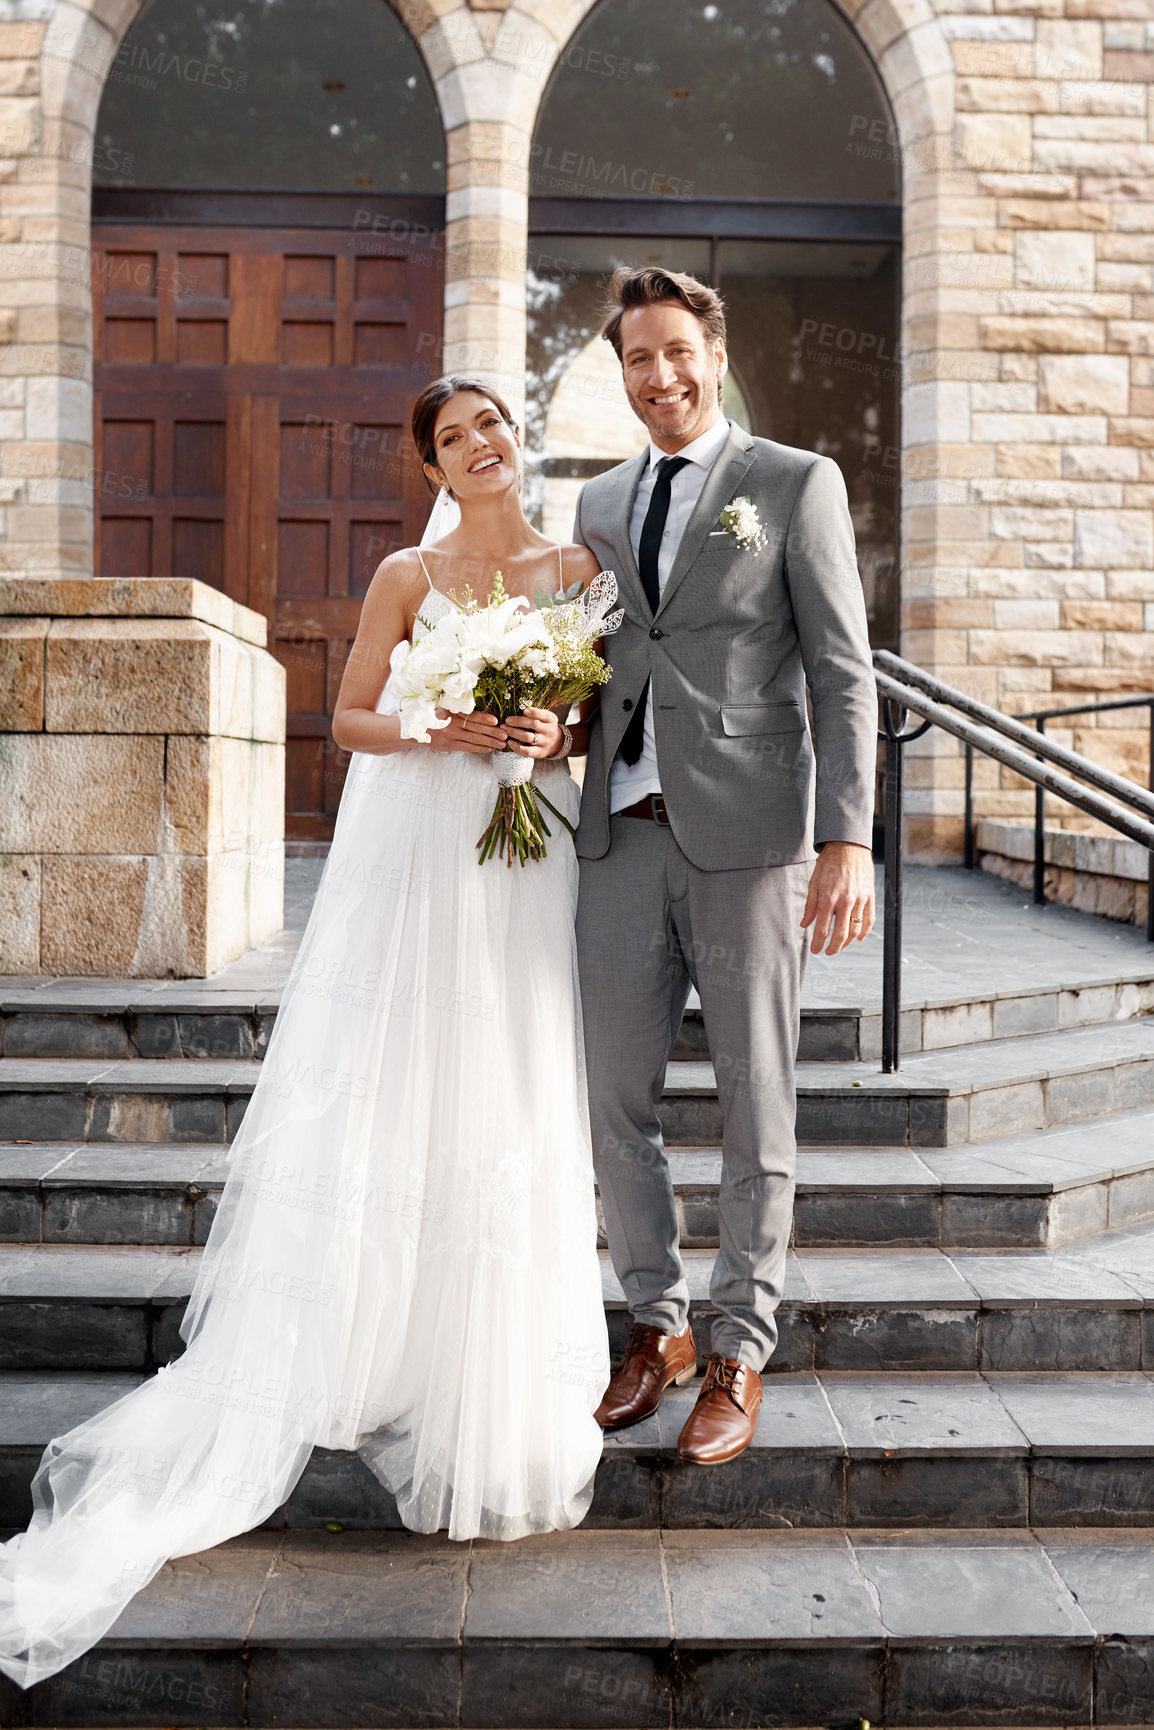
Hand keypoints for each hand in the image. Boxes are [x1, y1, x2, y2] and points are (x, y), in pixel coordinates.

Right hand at [426, 710, 506, 754]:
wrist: (418, 729)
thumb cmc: (435, 716)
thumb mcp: (445, 707)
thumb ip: (460, 708)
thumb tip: (479, 710)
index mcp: (453, 711)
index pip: (472, 715)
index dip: (485, 718)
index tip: (496, 721)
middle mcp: (453, 723)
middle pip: (476, 728)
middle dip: (493, 732)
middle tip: (505, 734)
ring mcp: (452, 735)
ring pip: (474, 739)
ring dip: (490, 741)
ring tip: (501, 743)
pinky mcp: (450, 745)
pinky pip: (468, 747)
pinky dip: (480, 748)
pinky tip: (489, 748)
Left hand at [504, 706, 563, 758]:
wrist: (555, 743)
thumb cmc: (545, 726)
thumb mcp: (545, 717)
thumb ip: (536, 712)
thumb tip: (518, 707)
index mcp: (551, 719)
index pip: (544, 715)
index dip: (534, 712)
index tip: (524, 710)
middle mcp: (549, 731)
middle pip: (534, 724)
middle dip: (518, 721)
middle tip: (507, 720)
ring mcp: (544, 742)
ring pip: (528, 737)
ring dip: (514, 733)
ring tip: (505, 730)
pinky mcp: (539, 753)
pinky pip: (527, 751)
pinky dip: (516, 747)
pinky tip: (509, 742)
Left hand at [800, 841, 874, 955]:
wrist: (848, 846)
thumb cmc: (829, 863)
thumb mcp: (814, 883)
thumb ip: (810, 906)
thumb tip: (804, 924)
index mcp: (828, 898)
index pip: (822, 930)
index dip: (818, 944)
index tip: (815, 950)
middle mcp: (845, 901)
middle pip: (840, 935)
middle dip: (833, 948)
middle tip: (827, 952)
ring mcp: (860, 900)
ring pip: (855, 930)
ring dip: (848, 942)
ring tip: (840, 945)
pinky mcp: (870, 896)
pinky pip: (869, 920)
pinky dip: (865, 932)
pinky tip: (859, 938)